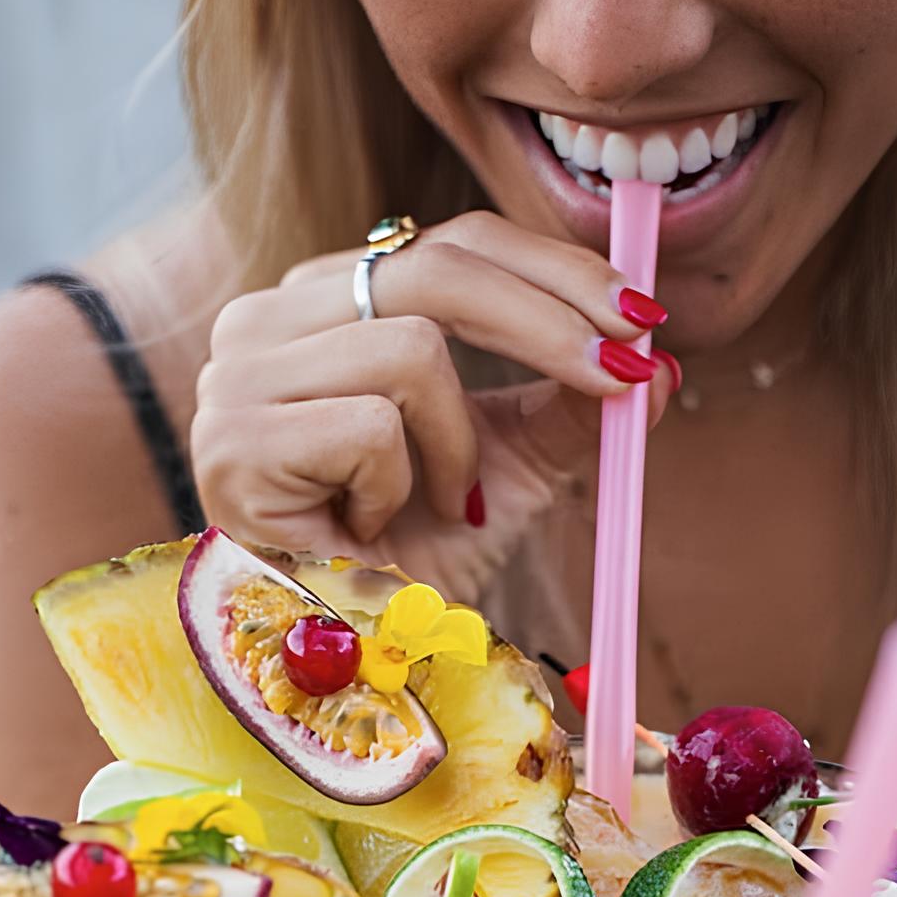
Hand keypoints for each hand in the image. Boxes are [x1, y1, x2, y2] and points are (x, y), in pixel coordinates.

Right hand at [191, 210, 678, 594]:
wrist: (345, 654)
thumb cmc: (413, 556)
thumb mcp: (510, 465)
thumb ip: (572, 403)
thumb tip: (660, 359)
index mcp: (325, 302)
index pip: (448, 243)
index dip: (553, 268)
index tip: (640, 316)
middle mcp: (266, 319)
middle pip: (435, 267)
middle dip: (549, 321)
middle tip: (625, 372)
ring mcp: (236, 376)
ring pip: (408, 348)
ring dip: (457, 443)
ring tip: (439, 503)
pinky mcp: (235, 440)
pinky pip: (371, 427)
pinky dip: (401, 487)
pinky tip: (372, 528)